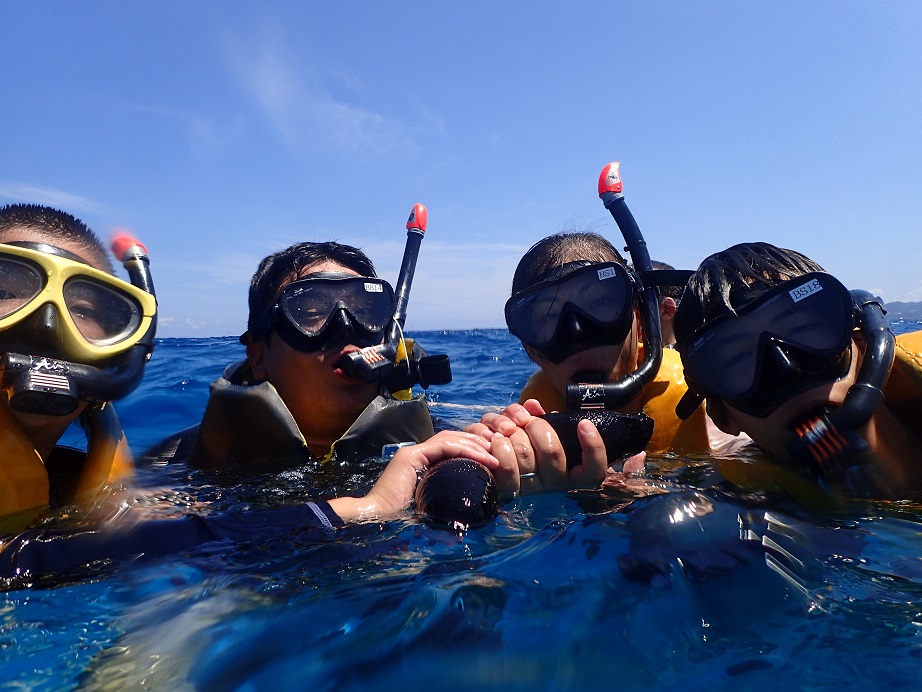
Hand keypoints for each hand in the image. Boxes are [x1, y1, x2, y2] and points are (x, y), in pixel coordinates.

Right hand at [327, 431, 498, 521]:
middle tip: (498, 451)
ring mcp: (413, 453)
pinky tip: (481, 457)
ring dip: (474, 445)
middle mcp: (416, 455)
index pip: (451, 448)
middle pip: (452, 439)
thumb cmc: (400, 524)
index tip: (493, 460)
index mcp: (422, 466)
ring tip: (494, 455)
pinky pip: (442, 445)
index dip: (473, 449)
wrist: (376, 522)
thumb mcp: (431, 512)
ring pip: (449, 438)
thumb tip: (463, 531)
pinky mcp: (410, 456)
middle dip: (477, 442)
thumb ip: (444, 511)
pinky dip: (464, 448)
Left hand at [464, 399, 607, 499]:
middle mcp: (553, 484)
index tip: (584, 423)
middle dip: (538, 425)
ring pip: (525, 454)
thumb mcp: (542, 431)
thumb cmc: (526, 445)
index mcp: (570, 473)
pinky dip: (499, 445)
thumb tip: (532, 405)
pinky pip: (505, 467)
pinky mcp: (507, 489)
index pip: (594, 472)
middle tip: (528, 420)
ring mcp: (530, 488)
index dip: (594, 447)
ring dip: (515, 431)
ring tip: (508, 428)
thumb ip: (542, 417)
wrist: (497, 468)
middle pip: (552, 450)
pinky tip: (496, 437)